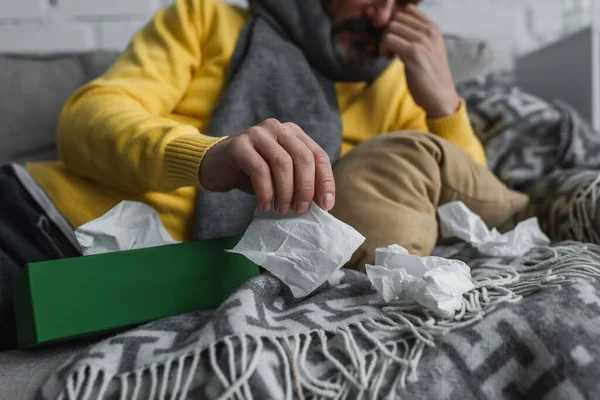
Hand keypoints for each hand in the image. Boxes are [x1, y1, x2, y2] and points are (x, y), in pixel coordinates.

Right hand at [200, 119, 335, 215]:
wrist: (215, 167)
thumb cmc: (251, 174)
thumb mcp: (280, 176)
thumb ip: (300, 182)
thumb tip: (322, 204)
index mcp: (293, 133)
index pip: (318, 155)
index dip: (325, 181)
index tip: (326, 205)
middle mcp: (277, 128)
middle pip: (302, 157)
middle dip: (305, 188)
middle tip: (300, 210)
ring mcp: (257, 134)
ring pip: (282, 163)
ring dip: (285, 192)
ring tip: (281, 210)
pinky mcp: (239, 144)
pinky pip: (259, 170)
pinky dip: (265, 192)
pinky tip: (264, 205)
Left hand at [381, 4, 459, 117]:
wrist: (440, 96)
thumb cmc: (431, 75)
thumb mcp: (429, 49)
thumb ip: (417, 35)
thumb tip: (396, 26)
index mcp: (433, 28)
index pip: (408, 9)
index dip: (396, 22)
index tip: (395, 37)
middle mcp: (429, 31)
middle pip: (396, 18)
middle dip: (388, 32)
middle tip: (391, 48)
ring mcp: (422, 41)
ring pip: (390, 28)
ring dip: (385, 41)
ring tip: (390, 54)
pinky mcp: (413, 54)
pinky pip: (388, 40)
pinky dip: (384, 49)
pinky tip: (389, 59)